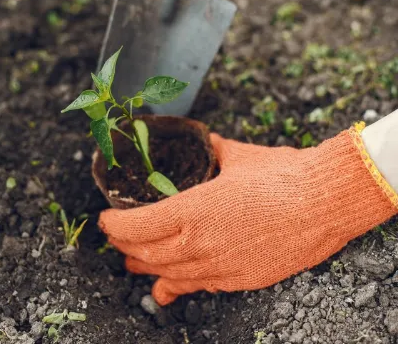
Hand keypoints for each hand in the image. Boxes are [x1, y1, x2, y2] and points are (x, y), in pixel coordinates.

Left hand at [99, 126, 396, 305]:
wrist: (326, 201)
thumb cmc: (282, 175)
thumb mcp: (237, 157)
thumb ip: (212, 151)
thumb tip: (205, 142)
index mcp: (193, 209)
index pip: (136, 226)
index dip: (114, 224)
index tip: (106, 218)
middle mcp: (200, 243)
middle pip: (145, 253)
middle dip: (123, 245)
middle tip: (116, 237)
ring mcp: (219, 267)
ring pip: (167, 275)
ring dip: (144, 268)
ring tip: (131, 262)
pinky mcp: (239, 280)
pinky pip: (198, 287)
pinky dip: (176, 285)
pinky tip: (166, 289)